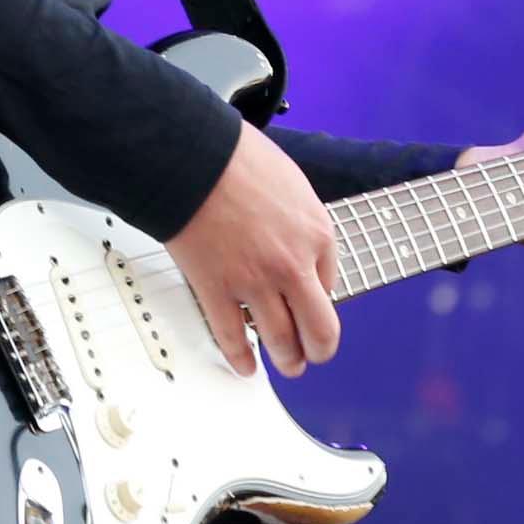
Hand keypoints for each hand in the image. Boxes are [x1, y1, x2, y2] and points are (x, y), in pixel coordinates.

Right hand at [164, 121, 342, 377]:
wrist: (192, 157)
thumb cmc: (236, 159)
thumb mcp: (293, 184)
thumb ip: (301, 221)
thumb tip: (300, 245)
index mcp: (316, 235)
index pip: (331, 285)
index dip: (321, 299)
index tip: (313, 304)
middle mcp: (292, 266)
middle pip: (318, 328)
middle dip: (318, 348)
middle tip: (314, 354)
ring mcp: (254, 282)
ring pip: (281, 342)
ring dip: (288, 361)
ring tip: (288, 365)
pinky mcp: (217, 290)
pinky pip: (232, 337)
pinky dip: (241, 358)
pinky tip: (246, 365)